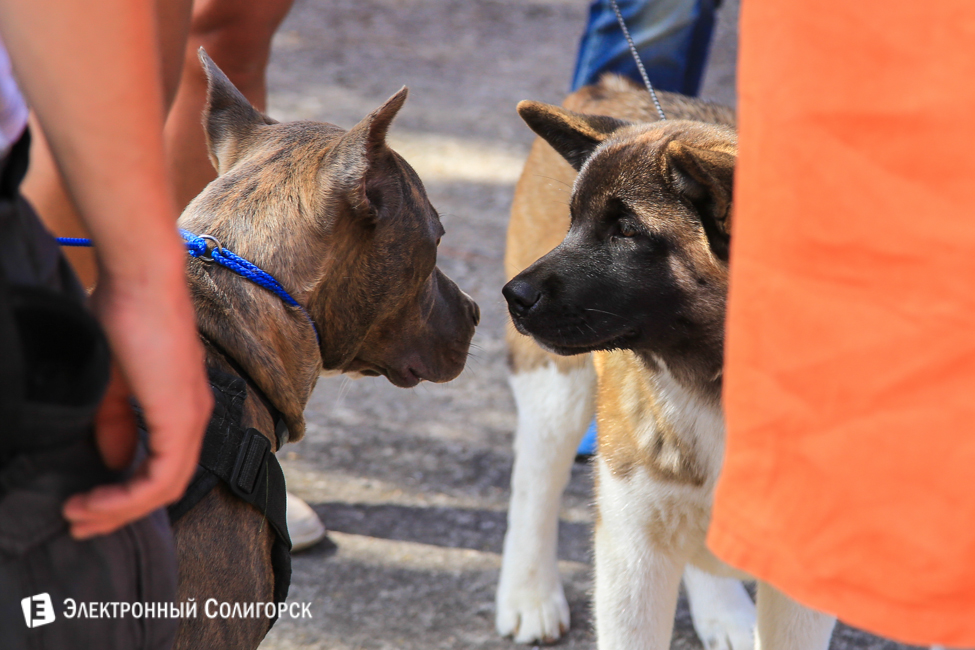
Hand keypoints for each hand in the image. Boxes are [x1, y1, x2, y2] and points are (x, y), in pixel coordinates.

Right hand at [62, 251, 211, 538]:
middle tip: (81, 524)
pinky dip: (127, 496)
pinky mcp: (181, 417)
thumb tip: (110, 457)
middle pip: (167, 486)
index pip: (163, 467)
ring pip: (165, 488)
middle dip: (121, 512)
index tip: (87, 505)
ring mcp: (192, 419)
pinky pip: (160, 477)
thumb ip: (116, 420)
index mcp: (181, 407)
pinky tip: (95, 500)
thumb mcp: (114, 381)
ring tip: (80, 516)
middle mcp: (195, 417)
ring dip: (120, 509)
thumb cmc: (125, 316)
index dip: (126, 494)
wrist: (141, 281)